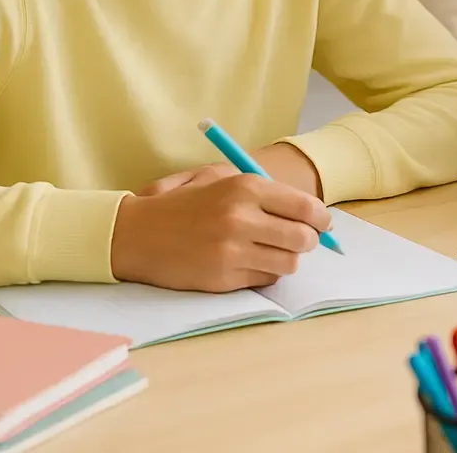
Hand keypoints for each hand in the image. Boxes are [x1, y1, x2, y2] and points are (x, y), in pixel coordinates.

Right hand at [110, 160, 331, 292]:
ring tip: (271, 250)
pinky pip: (265, 279)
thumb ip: (265, 190)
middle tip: (301, 239)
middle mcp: (241, 218)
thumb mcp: (219, 177)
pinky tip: (247, 261)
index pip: (306, 207)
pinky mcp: (223, 278)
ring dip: (287, 258)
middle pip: (304, 239)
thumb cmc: (183, 202)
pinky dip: (265, 272)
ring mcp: (232, 251)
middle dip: (309, 240)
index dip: (321, 218)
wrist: (135, 234)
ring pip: (289, 263)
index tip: (321, 222)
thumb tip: (311, 211)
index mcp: (245, 188)